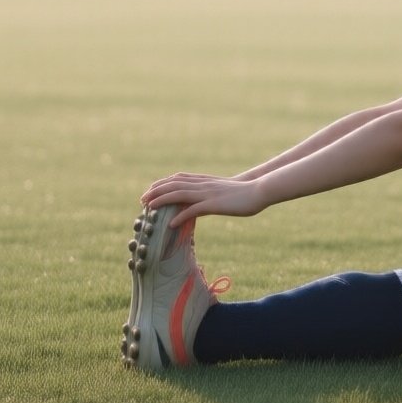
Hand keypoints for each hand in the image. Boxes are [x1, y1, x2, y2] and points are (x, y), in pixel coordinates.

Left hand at [139, 173, 264, 228]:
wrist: (259, 190)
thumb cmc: (244, 193)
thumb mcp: (223, 191)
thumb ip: (210, 194)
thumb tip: (200, 203)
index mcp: (205, 180)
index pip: (178, 178)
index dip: (162, 183)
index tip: (150, 190)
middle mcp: (203, 184)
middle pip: (174, 185)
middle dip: (156, 191)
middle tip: (142, 200)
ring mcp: (208, 194)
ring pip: (179, 194)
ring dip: (162, 200)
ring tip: (148, 208)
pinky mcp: (214, 205)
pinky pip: (194, 210)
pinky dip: (180, 216)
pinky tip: (170, 224)